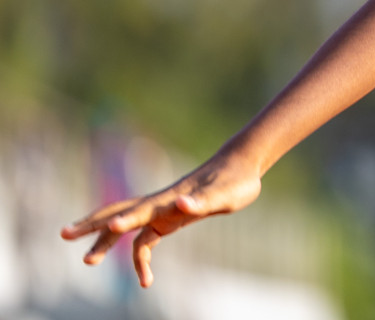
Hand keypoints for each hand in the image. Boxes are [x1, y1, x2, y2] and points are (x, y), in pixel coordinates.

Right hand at [60, 149, 261, 287]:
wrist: (242, 167)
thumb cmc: (235, 181)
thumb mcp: (224, 194)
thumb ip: (202, 201)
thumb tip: (182, 205)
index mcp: (171, 198)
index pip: (141, 211)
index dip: (125, 221)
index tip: (109, 228)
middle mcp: (162, 203)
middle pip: (120, 213)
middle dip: (92, 225)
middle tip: (64, 235)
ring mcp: (164, 210)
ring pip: (128, 226)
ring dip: (107, 241)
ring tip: (87, 259)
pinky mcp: (172, 219)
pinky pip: (147, 239)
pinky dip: (139, 256)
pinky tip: (143, 276)